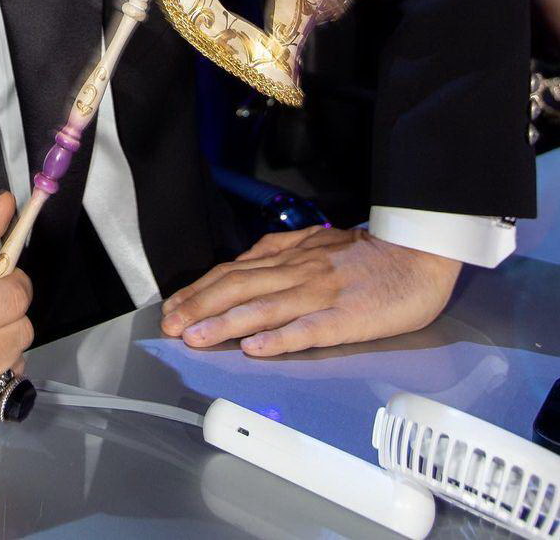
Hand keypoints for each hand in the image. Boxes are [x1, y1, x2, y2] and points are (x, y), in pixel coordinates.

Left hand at [160, 226, 460, 355]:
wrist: (419, 252)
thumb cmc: (370, 252)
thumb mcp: (318, 240)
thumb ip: (282, 250)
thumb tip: (246, 260)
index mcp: (290, 255)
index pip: (233, 271)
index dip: (200, 289)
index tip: (174, 306)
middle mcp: (297, 271)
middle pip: (238, 287)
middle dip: (199, 307)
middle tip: (170, 326)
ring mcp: (320, 294)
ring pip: (264, 308)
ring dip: (225, 324)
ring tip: (197, 339)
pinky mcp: (346, 317)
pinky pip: (307, 329)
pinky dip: (279, 338)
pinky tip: (255, 349)